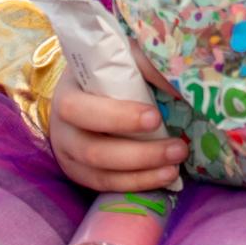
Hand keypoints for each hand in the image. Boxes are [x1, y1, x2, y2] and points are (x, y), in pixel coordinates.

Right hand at [49, 72, 185, 193]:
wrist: (93, 86)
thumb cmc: (112, 70)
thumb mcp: (127, 58)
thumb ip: (149, 65)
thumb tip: (182, 87)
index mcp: (67, 95)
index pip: (80, 110)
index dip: (117, 117)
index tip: (155, 117)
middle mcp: (63, 129)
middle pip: (92, 151)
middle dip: (140, 154)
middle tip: (179, 148)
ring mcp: (70, 156)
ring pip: (100, 175)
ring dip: (142, 174)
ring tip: (176, 167)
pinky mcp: (82, 174)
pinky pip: (107, 186)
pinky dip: (137, 184)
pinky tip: (164, 178)